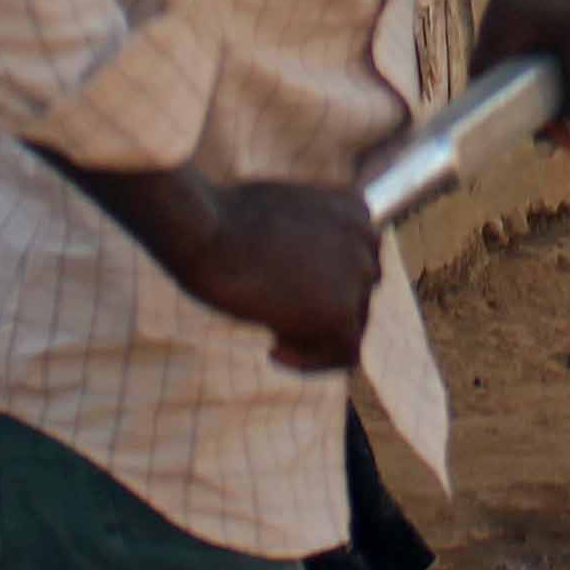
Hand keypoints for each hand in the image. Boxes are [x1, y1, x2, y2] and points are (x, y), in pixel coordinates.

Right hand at [172, 177, 384, 371]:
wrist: (203, 230)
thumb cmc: (220, 222)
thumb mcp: (273, 219)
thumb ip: (303, 245)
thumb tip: (307, 281)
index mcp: (352, 209)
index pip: (359, 265)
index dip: (324, 287)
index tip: (285, 293)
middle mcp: (365, 237)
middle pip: (358, 297)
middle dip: (318, 314)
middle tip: (272, 318)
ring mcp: (357, 274)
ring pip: (353, 328)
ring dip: (314, 339)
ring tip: (272, 338)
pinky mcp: (341, 311)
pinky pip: (346, 354)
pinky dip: (311, 361)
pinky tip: (273, 351)